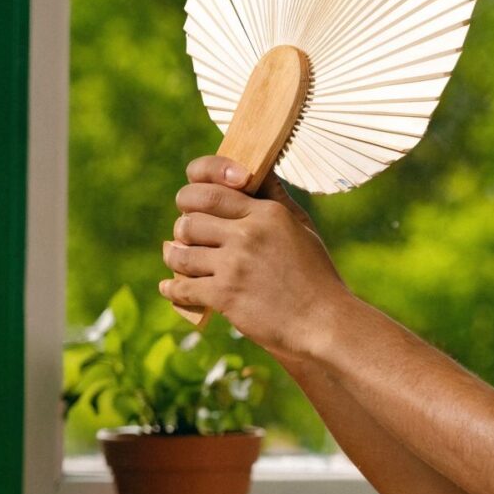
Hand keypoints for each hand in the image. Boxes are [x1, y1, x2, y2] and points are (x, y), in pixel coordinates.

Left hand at [163, 156, 352, 357]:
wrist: (323, 323)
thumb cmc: (316, 276)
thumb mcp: (302, 227)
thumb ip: (275, 198)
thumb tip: (254, 170)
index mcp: (267, 213)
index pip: (210, 190)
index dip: (192, 194)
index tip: (191, 203)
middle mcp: (248, 234)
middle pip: (189, 219)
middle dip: (182, 227)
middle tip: (185, 235)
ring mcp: (235, 265)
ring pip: (180, 252)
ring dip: (176, 258)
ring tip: (180, 262)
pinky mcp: (225, 295)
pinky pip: (182, 287)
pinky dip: (172, 289)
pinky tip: (170, 288)